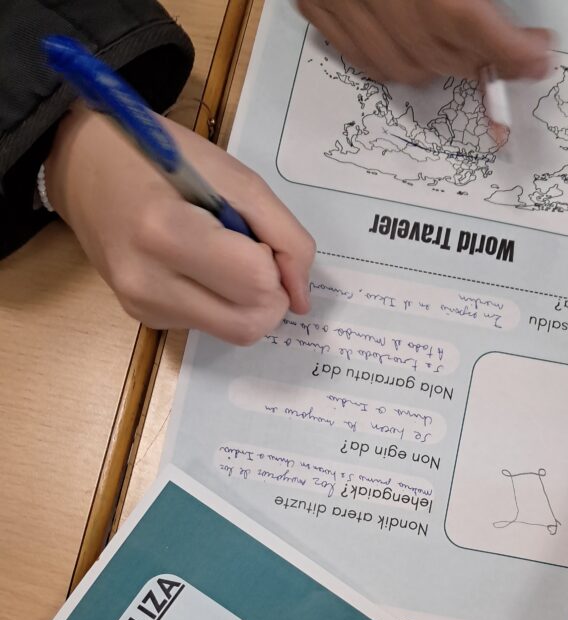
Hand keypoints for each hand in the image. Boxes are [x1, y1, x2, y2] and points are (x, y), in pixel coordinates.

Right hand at [45, 105, 315, 345]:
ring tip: (223, 257)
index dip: (275, 265)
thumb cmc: (159, 157)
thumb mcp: (233, 176)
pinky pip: (208, 326)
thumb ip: (284, 235)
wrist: (83, 166)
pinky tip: (197, 267)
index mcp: (166, 233)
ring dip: (247, 301)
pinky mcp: (143, 320)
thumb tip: (303, 298)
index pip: (257, 284)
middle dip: (270, 295)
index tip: (257, 237)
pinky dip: (220, 302)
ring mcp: (142, 307)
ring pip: (233, 333)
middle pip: (249, 325)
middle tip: (254, 255)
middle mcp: (148, 282)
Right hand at [297, 0, 552, 84]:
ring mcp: (341, 0)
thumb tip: (506, 21)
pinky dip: (396, 63)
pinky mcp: (315, 1)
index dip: (512, 50)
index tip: (539, 56)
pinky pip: (362, 57)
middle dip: (483, 60)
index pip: (473, 24)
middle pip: (440, 52)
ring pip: (402, 66)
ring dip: (443, 67)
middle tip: (515, 52)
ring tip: (469, 51)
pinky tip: (421, 51)